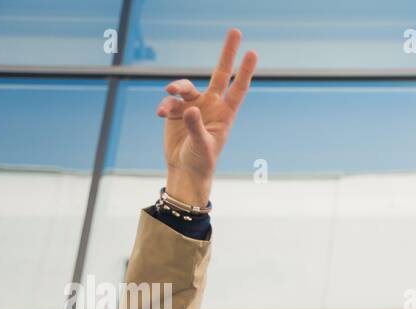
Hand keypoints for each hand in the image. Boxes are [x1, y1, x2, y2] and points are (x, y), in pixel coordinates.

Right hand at [155, 27, 257, 205]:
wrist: (184, 170)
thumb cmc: (201, 161)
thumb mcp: (201, 146)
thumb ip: (195, 127)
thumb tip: (188, 108)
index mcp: (225, 114)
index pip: (237, 88)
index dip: (245, 71)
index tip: (253, 53)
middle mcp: (211, 105)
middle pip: (219, 73)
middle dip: (227, 53)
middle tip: (236, 31)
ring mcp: (193, 106)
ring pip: (185, 86)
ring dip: (176, 87)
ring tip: (169, 93)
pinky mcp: (176, 111)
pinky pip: (169, 101)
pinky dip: (165, 105)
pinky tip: (161, 114)